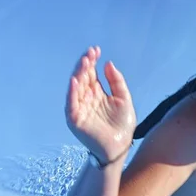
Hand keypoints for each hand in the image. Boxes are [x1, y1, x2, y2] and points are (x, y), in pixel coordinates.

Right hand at [65, 46, 136, 162]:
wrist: (120, 145)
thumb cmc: (122, 124)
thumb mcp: (124, 99)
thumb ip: (117, 81)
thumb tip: (108, 63)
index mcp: (97, 92)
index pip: (91, 74)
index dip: (92, 61)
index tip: (96, 50)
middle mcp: (86, 98)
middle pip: (83, 78)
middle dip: (85, 65)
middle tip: (90, 53)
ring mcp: (79, 107)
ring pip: (76, 87)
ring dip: (79, 74)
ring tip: (84, 62)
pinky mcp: (75, 118)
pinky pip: (71, 103)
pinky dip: (72, 92)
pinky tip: (76, 80)